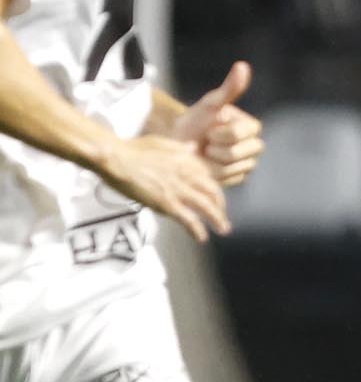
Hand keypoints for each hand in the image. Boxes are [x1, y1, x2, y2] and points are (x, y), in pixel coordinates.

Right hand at [98, 135, 227, 242]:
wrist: (116, 157)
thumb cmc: (132, 149)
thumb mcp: (161, 143)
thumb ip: (180, 148)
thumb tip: (193, 147)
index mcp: (186, 160)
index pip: (208, 176)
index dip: (212, 187)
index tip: (213, 194)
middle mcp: (187, 174)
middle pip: (213, 191)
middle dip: (220, 205)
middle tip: (222, 214)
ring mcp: (178, 189)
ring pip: (207, 207)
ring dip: (218, 219)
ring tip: (223, 229)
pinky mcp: (167, 203)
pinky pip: (189, 219)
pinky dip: (198, 230)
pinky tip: (202, 238)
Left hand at [170, 61, 262, 186]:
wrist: (179, 145)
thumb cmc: (194, 123)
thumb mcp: (210, 104)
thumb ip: (230, 88)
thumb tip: (243, 65)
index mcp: (251, 127)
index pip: (240, 134)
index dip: (220, 133)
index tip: (209, 128)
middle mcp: (254, 146)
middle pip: (238, 153)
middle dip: (215, 148)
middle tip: (206, 142)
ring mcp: (248, 164)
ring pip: (231, 168)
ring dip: (211, 161)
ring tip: (205, 154)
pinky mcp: (238, 178)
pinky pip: (227, 179)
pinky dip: (212, 173)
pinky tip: (207, 165)